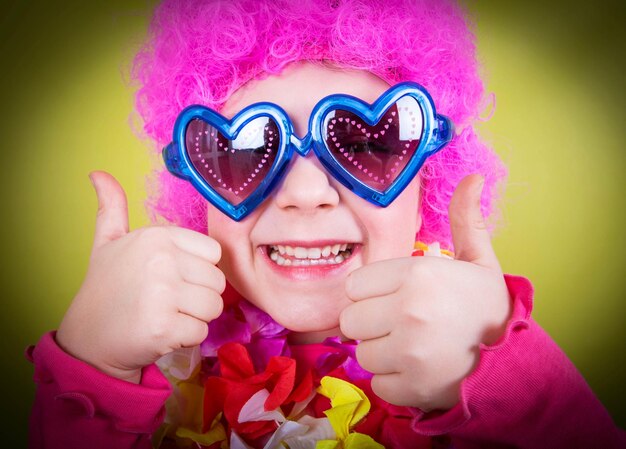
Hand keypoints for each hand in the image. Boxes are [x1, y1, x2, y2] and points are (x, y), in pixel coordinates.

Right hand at [56, 171, 224, 382]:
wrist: (87, 338)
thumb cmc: (105, 288)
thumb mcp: (108, 242)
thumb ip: (112, 207)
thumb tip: (98, 173)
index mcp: (157, 236)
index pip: (214, 253)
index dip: (199, 270)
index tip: (173, 278)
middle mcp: (161, 260)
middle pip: (217, 282)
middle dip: (199, 297)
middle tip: (168, 302)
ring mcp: (162, 293)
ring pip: (214, 307)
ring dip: (195, 318)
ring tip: (166, 315)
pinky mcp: (164, 327)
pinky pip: (202, 332)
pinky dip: (186, 339)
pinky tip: (161, 333)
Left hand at [339, 174, 510, 410]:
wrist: (515, 360)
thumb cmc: (487, 307)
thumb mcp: (478, 261)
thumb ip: (465, 220)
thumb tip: (473, 177)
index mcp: (418, 274)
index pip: (354, 285)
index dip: (372, 294)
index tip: (394, 298)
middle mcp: (408, 311)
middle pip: (350, 320)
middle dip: (371, 323)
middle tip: (401, 324)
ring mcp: (409, 352)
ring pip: (362, 353)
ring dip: (382, 353)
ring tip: (412, 347)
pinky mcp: (411, 387)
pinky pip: (378, 383)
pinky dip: (394, 380)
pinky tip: (418, 370)